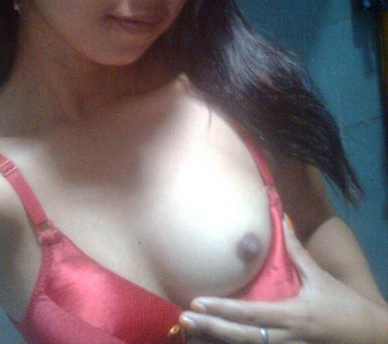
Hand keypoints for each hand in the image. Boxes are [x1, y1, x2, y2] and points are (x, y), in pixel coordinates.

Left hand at [179, 220, 386, 343]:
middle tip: (184, 318)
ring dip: (217, 341)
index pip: (251, 315)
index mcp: (292, 315)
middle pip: (242, 338)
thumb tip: (281, 220)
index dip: (223, 310)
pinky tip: (213, 341)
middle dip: (211, 329)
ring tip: (190, 332)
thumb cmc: (343, 305)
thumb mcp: (320, 278)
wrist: (368, 337)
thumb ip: (297, 252)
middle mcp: (286, 338)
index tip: (198, 302)